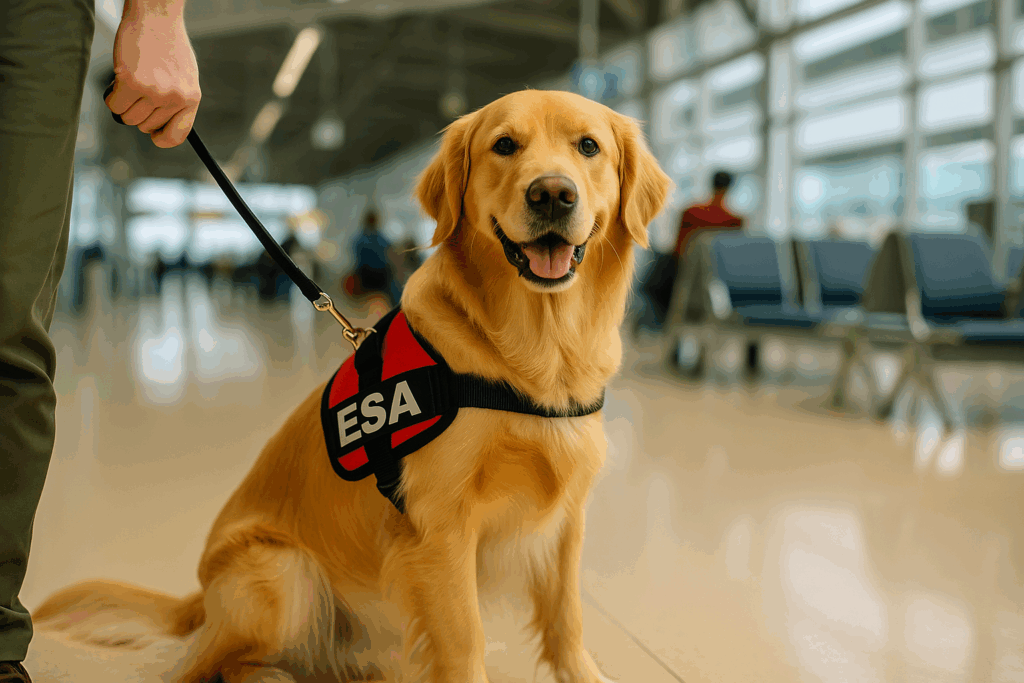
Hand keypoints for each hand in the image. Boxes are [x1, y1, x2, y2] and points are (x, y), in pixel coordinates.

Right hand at [106, 5, 200, 147]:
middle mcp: (174, 98)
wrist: (156, 17)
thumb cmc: (168, 46)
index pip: (177, 136)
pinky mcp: (131, 81)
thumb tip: (161, 129)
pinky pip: (114, 106)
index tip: (153, 133)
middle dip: (138, 112)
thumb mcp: (184, 77)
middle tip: (139, 91)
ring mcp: (153, 91)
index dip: (161, 137)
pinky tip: (119, 80)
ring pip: (128, 119)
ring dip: (124, 104)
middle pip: (145, 127)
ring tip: (131, 82)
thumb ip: (177, 102)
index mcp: (191, 98)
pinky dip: (112, 97)